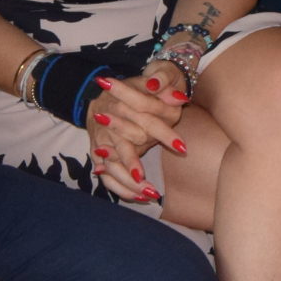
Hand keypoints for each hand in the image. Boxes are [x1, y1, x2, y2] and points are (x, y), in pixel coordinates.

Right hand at [84, 70, 184, 204]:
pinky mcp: (98, 153)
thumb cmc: (132, 90)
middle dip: (139, 166)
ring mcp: (103, 141)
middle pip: (127, 148)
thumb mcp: (146, 82)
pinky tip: (137, 197)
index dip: (165, 134)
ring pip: (113, 166)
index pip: (148, 120)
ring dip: (129, 183)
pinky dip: (120, 188)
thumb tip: (180, 98)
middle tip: (156, 184)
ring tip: (150, 194)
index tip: (182, 148)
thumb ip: (164, 85)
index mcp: (125, 104)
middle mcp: (111, 124)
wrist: (102, 96)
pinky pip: (107, 176)